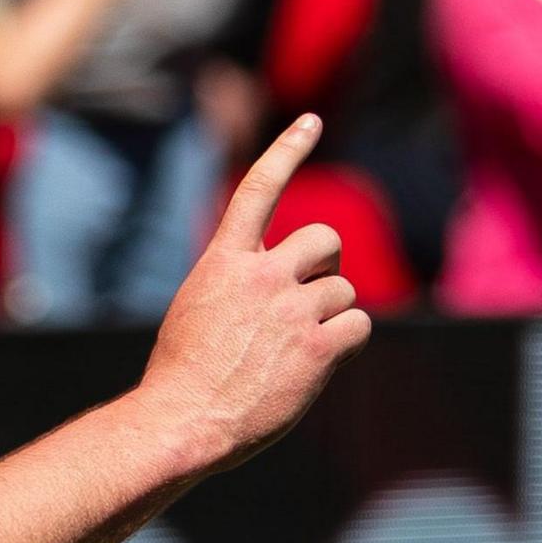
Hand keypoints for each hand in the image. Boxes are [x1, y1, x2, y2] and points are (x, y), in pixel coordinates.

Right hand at [133, 114, 372, 473]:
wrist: (183, 421)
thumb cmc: (183, 374)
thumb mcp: (198, 309)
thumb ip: (239, 285)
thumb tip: (289, 290)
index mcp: (223, 261)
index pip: (259, 188)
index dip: (287, 150)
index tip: (310, 121)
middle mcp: (261, 275)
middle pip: (324, 239)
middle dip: (327, 262)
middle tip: (314, 293)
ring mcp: (290, 310)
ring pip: (342, 289)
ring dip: (330, 315)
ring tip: (297, 350)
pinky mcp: (317, 347)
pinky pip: (358, 325)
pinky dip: (346, 342)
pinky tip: (319, 363)